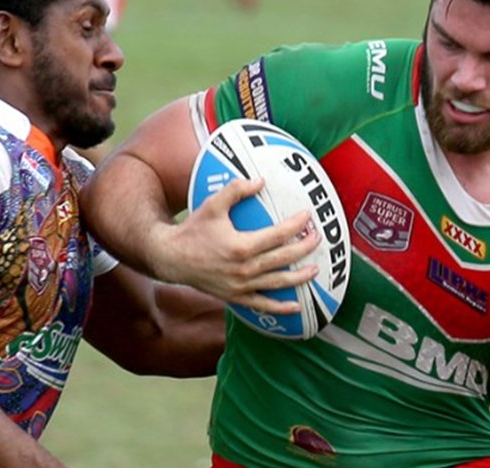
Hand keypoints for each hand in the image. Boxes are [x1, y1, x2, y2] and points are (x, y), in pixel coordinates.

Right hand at [152, 178, 319, 314]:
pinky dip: (280, 307)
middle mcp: (244, 269)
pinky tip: (296, 306)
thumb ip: (236, 190)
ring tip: (315, 270)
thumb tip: (260, 181)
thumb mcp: (213, 205)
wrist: (171, 258)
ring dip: (299, 277)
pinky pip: (262, 305)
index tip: (307, 216)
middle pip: (283, 258)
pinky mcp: (235, 297)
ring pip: (277, 283)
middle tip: (318, 239)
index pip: (278, 234)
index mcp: (241, 246)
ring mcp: (240, 286)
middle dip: (304, 248)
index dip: (296, 225)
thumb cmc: (193, 230)